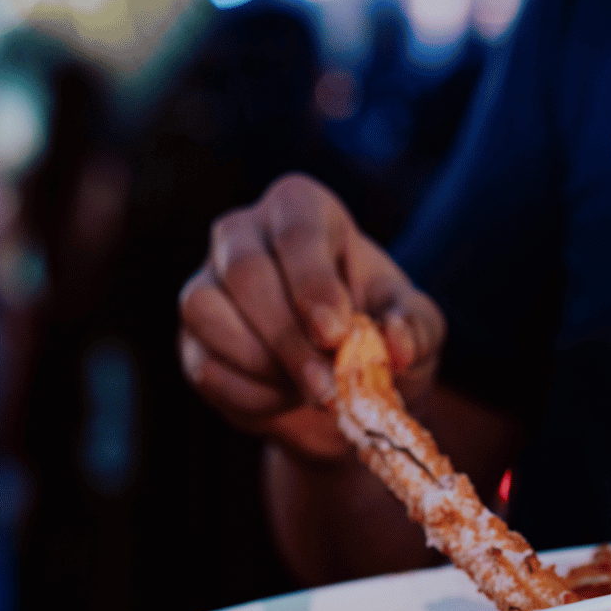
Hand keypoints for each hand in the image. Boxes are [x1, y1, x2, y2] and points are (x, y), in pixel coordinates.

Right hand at [177, 173, 444, 462]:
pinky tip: (285, 400)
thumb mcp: (418, 327)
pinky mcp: (193, 336)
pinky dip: (249, 395)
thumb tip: (397, 342)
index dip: (313, 284)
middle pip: (245, 272)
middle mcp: (244, 233)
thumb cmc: (381, 334)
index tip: (334, 334)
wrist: (348, 388)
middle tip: (328, 388)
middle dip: (288, 338)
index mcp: (303, 210)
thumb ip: (415, 327)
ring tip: (313, 392)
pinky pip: (204, 363)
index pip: (298, 232)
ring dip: (263, 366)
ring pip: (206, 311)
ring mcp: (208, 282)